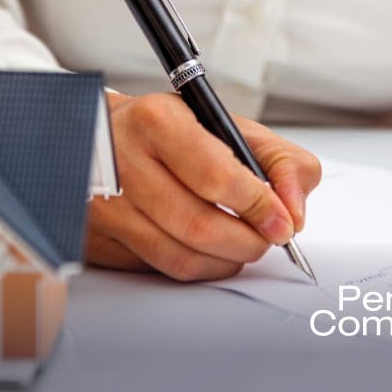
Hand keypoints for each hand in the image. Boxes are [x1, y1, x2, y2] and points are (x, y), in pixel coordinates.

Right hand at [86, 92, 321, 280]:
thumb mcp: (227, 124)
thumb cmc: (169, 131)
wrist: (102, 136)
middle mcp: (124, 163)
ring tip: (240, 244)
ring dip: (225, 261)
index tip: (282, 222)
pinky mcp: (98, 239)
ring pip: (181, 258)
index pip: (217, 177)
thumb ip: (278, 160)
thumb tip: (294, 212)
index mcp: (158, 122)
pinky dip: (197, 266)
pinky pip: (160, 269)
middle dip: (248, 242)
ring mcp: (106, 206)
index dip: (258, 207)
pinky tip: (206, 249)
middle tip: (266, 238)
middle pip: (200, 227)